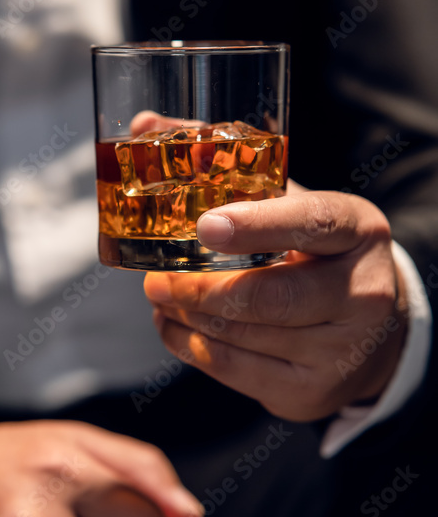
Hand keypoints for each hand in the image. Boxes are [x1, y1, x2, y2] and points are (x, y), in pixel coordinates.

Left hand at [144, 186, 408, 420]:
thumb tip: (145, 124)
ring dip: (187, 316)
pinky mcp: (311, 391)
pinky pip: (234, 370)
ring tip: (158, 296)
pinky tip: (173, 325)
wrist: (371, 330)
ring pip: (244, 336)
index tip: (205, 225)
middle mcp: (362, 293)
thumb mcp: (290, 201)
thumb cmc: (315, 252)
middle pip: (271, 297)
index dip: (256, 225)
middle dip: (200, 289)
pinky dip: (191, 346)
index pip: (311, 224)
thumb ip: (224, 164)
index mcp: (358, 230)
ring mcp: (340, 350)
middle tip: (156, 278)